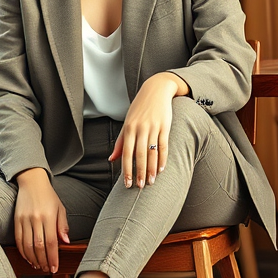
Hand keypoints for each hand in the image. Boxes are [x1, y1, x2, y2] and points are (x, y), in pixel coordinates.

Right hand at [14, 168, 68, 272]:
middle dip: (43, 261)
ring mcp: (24, 219)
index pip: (51, 242)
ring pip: (27, 245)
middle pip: (39, 246)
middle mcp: (36, 218)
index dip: (53, 257)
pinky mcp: (16, 220)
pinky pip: (18, 239)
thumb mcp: (60, 208)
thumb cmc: (48, 196)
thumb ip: (63, 226)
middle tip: (47, 269)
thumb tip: (65, 243)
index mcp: (48, 216)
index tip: (54, 268)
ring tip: (38, 265)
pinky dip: (23, 251)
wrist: (32, 182)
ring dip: (33, 258)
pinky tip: (28, 257)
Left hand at [109, 72, 188, 187]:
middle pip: (139, 155)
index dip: (127, 170)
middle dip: (140, 173)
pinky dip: (163, 158)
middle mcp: (140, 128)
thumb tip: (112, 159)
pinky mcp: (165, 126)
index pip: (126, 153)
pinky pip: (164, 145)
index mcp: (129, 129)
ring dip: (152, 169)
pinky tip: (161, 169)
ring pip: (152, 152)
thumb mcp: (127, 123)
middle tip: (140, 187)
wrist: (156, 89)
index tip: (127, 183)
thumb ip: (120, 142)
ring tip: (151, 181)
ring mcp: (153, 127)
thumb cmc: (139, 108)